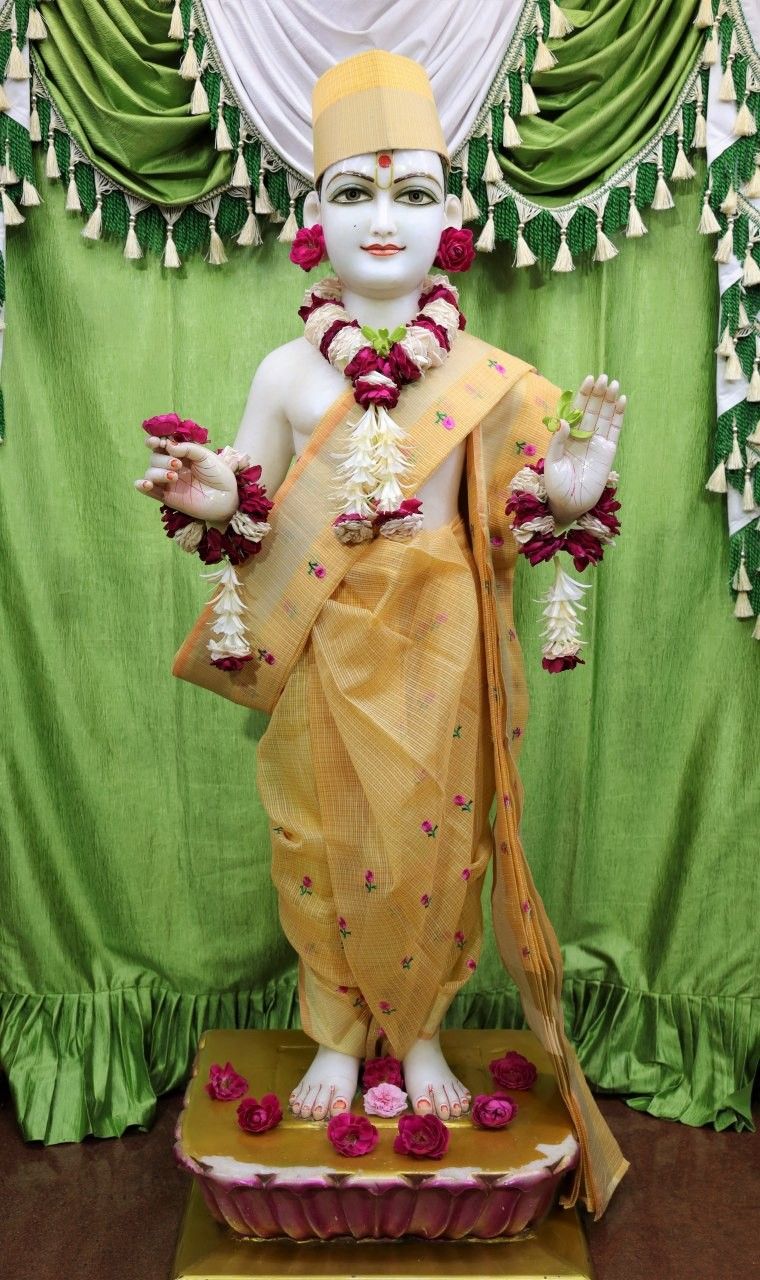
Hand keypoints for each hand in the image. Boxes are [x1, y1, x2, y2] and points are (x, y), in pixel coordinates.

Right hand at [134, 436, 238, 524]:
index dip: (155, 441)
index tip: (156, 441)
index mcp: (180, 453)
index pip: (161, 444)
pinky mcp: (167, 496)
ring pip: (150, 472)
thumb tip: (168, 445)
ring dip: (158, 472)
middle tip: (178, 464)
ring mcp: (168, 481)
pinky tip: (146, 484)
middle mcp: (172, 466)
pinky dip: (143, 485)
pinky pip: (148, 490)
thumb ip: (187, 448)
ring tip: (174, 476)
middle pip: (155, 457)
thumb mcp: (205, 456)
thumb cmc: (219, 475)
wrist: (227, 498)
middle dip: (163, 459)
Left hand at [543, 374, 625, 524]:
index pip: (577, 410)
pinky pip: (615, 430)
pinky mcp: (608, 451)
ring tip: (614, 384)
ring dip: (610, 400)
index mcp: (567, 435)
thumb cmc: (556, 486)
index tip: (588, 380)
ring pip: (605, 416)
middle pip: (593, 409)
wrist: (570, 505)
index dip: (583, 395)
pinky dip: (619, 415)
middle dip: (598, 393)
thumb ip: (557, 441)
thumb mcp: (552, 462)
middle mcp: (583, 435)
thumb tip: (564, 420)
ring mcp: (597, 442)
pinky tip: (622, 400)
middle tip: (603, 377)